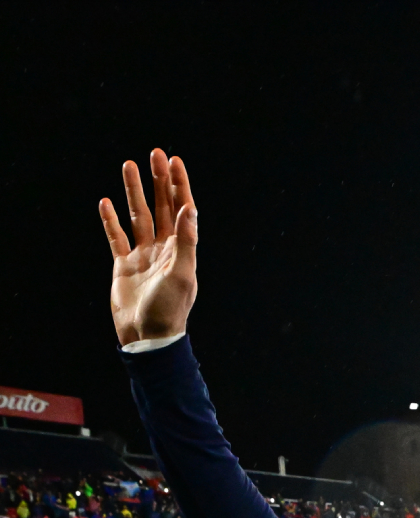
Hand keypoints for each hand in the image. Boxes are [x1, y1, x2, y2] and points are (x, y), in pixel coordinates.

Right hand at [99, 149, 197, 345]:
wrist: (147, 337)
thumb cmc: (169, 309)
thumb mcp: (182, 274)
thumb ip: (187, 241)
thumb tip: (189, 209)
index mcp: (181, 250)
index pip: (181, 209)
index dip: (179, 185)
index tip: (174, 161)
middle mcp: (163, 249)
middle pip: (160, 207)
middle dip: (159, 180)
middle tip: (155, 153)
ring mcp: (143, 256)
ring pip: (137, 216)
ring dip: (133, 192)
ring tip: (128, 165)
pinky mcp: (124, 266)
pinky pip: (116, 237)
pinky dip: (110, 220)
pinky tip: (105, 202)